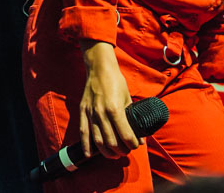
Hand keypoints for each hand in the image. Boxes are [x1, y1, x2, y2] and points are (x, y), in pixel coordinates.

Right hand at [79, 40, 140, 158]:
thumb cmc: (116, 82)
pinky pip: (83, 132)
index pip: (125, 134)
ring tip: (114, 154)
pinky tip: (90, 154)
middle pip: (112, 141)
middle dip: (121, 150)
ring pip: (98, 140)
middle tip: (126, 151)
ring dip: (107, 151)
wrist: (99, 69)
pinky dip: (86, 145)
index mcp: (115, 109)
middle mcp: (101, 113)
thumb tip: (140, 135)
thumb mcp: (128, 99)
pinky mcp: (83, 111)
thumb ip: (132, 118)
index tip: (135, 145)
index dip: (132, 144)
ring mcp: (91, 113)